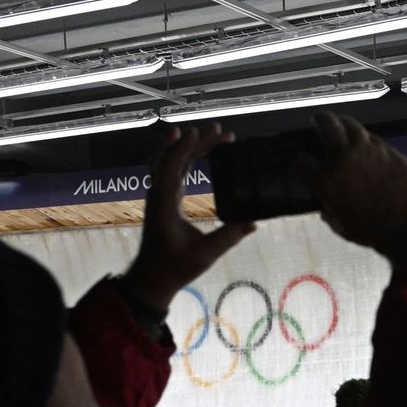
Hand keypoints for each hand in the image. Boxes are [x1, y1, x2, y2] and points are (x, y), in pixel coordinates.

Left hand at [124, 123, 256, 311]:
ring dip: (191, 145)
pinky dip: (184, 155)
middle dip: (198, 141)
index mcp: (165, 202)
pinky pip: (173, 169)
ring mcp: (160, 194)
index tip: (205, 133)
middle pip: (176, 157)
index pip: (175, 166)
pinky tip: (194, 146)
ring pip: (173, 160)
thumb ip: (228, 237)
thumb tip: (254, 222)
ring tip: (212, 133)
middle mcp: (159, 193)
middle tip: (221, 129)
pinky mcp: (165, 198)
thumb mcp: (205, 254)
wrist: (152, 277)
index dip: (189, 147)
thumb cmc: (175, 267)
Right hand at [299, 113, 406, 263]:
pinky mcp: (389, 151)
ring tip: (342, 126)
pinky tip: (366, 146)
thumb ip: (328, 208)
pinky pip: (373, 138)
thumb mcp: (340, 225)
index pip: (301, 160)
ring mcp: (369, 151)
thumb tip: (325, 201)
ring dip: (343, 124)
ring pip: (351, 124)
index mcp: (327, 179)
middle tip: (317, 120)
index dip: (299, 162)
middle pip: (326, 125)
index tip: (302, 164)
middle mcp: (345, 158)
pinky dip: (365, 140)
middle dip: (318, 120)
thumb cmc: (371, 233)